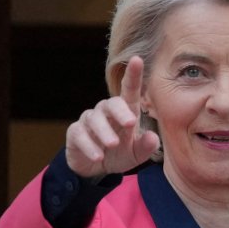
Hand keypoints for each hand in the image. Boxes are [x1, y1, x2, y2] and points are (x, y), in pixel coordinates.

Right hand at [65, 56, 160, 178]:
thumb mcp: (136, 154)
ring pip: (94, 119)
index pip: (129, 90)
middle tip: (130, 123)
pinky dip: (89, 145)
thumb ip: (146, 146)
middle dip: (120, 111)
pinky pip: (80, 134)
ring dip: (104, 131)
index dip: (133, 75)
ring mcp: (89, 121)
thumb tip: (153, 137)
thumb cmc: (121, 153)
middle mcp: (107, 112)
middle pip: (112, 103)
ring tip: (113, 145)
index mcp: (126, 112)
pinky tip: (98, 156)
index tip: (137, 59)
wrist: (97, 168)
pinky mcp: (75, 132)